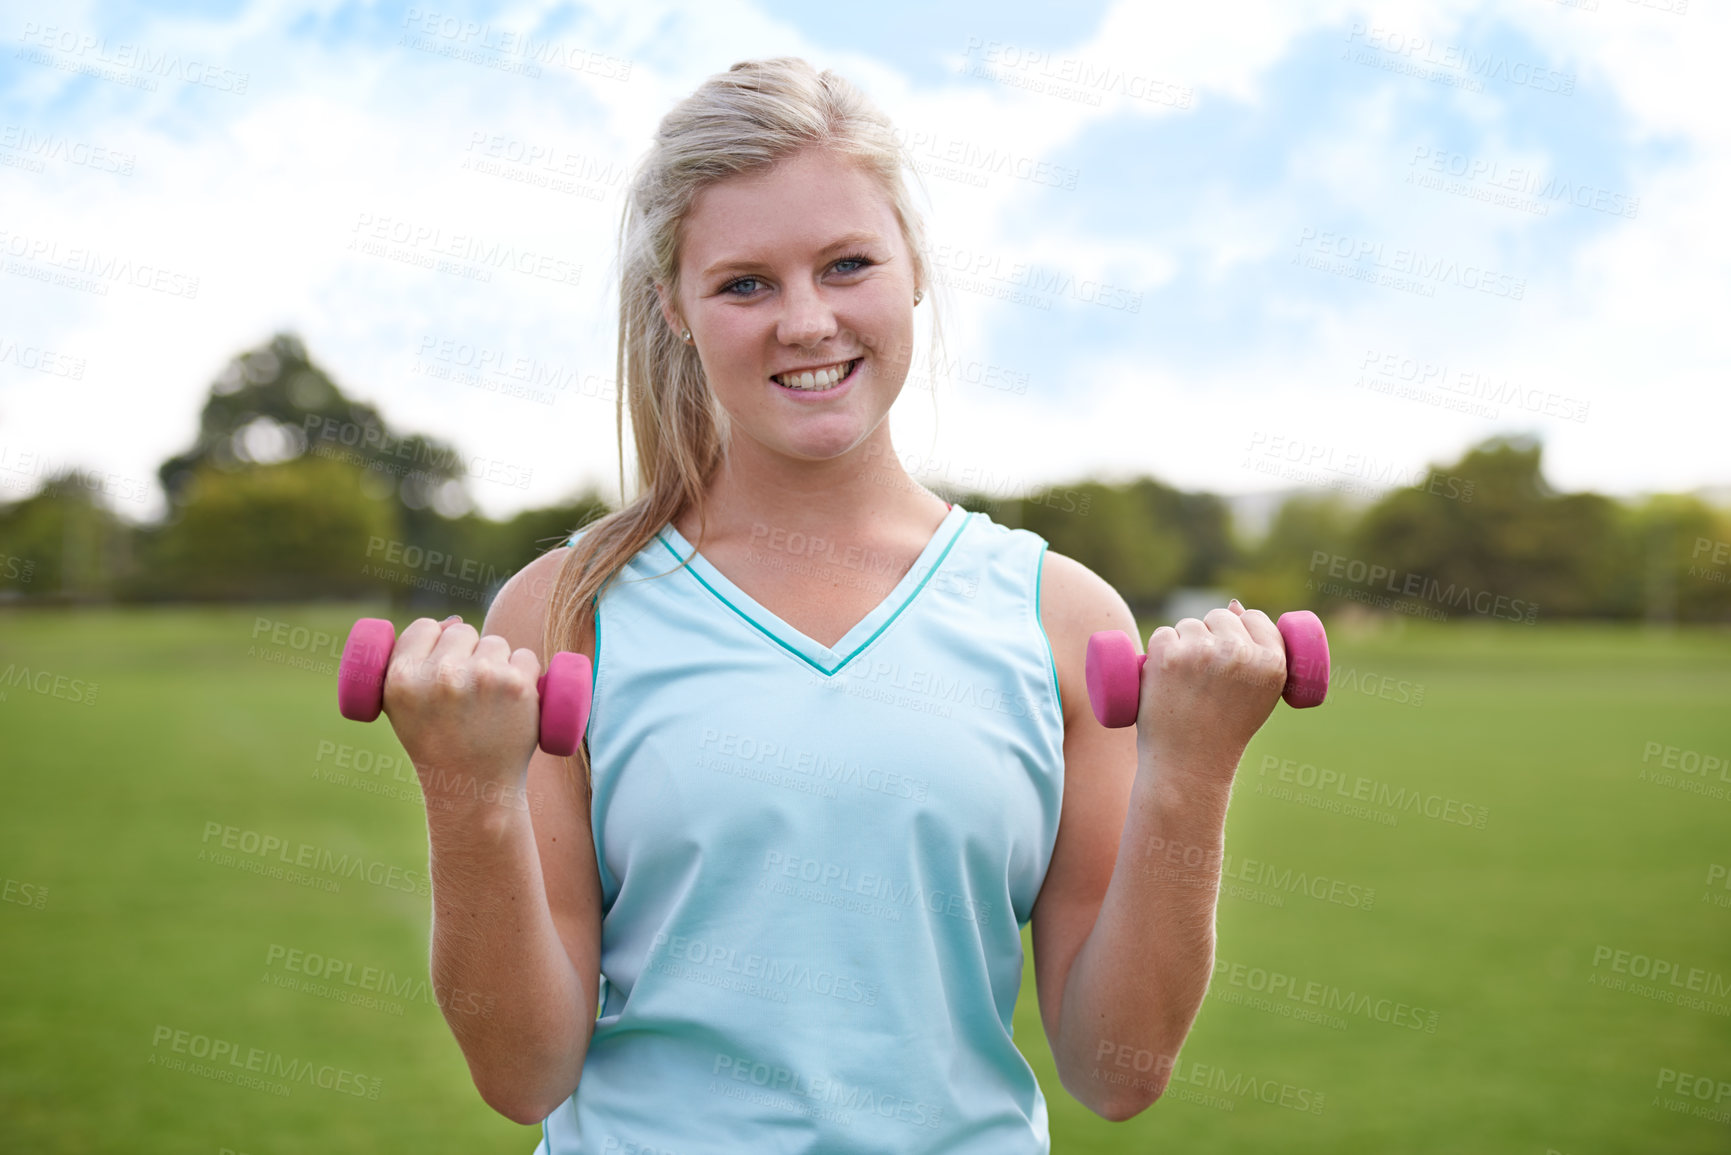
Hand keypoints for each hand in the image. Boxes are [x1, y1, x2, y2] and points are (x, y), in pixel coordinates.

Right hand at [381, 615, 545, 814]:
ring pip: (496, 643)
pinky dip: (526, 675)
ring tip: (488, 704)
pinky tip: (513, 704)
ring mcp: (482, 677)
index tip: (441, 668)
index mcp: (402, 678)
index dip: (434, 644)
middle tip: (467, 694)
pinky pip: (526, 657)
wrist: (474, 789)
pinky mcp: (518, 685)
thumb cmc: (438, 746)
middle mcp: (440, 675)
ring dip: (498, 663)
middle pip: (462, 631)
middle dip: (468, 653)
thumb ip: (412, 662)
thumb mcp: (404, 708)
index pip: (423, 628)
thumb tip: (453, 621)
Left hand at [1135, 599, 1288, 786]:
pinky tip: (1165, 679)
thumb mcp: (1258, 694)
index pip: (1254, 618)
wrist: (1189, 765)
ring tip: (1186, 684)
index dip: (1239, 632)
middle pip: (1219, 617)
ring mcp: (1202, 653)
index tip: (1230, 657)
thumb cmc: (1223, 730)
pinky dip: (1159, 652)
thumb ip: (1255, 652)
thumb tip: (1233, 604)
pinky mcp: (1168, 656)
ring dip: (1182, 643)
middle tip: (1204, 677)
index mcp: (1272, 663)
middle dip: (1209, 637)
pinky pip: (1162, 635)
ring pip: (1188, 625)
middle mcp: (1240, 654)